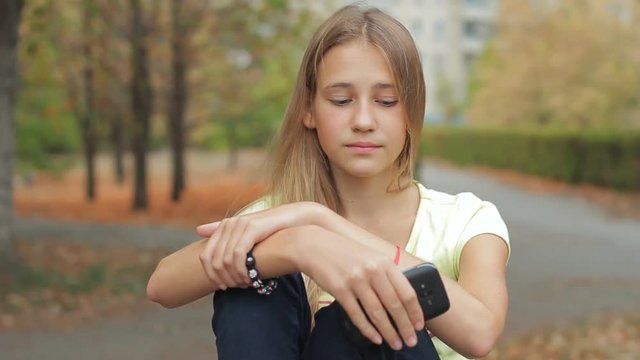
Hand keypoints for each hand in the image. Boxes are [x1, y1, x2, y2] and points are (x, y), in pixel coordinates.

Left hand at [197, 202, 325, 288]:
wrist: (296, 219)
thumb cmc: (273, 230)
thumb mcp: (248, 233)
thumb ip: (226, 234)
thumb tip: (199, 230)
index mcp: (224, 226)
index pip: (205, 255)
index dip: (210, 274)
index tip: (221, 286)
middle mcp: (229, 224)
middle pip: (213, 260)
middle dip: (221, 278)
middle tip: (232, 288)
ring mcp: (239, 225)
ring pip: (225, 260)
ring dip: (233, 277)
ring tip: (243, 285)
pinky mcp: (251, 228)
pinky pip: (238, 256)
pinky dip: (241, 271)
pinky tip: (248, 278)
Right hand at [294, 225, 424, 349]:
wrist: (315, 246)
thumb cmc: (344, 252)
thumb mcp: (370, 256)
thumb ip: (386, 274)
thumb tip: (403, 300)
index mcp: (384, 262)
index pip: (406, 291)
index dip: (415, 312)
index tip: (420, 325)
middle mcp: (372, 270)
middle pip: (394, 305)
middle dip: (405, 327)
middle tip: (410, 341)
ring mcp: (355, 280)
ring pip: (377, 313)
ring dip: (388, 332)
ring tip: (395, 343)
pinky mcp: (339, 290)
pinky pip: (357, 315)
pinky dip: (368, 330)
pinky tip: (375, 338)